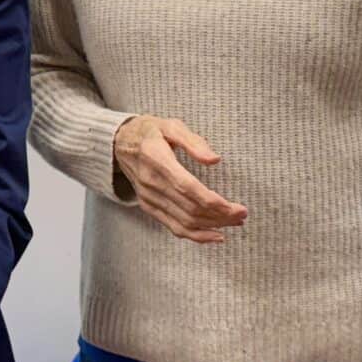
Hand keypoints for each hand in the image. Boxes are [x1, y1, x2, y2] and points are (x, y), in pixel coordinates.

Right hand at [114, 115, 248, 243]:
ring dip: (212, 226)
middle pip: (190, 208)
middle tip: (242, 214)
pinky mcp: (148, 206)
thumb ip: (193, 142)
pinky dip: (196, 236)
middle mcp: (151, 183)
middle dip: (220, 216)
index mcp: (157, 159)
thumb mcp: (170, 125)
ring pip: (184, 221)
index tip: (236, 207)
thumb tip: (215, 160)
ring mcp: (148, 198)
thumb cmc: (149, 131)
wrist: (118, 143)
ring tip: (235, 222)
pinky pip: (173, 227)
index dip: (214, 202)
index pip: (188, 188)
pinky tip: (215, 235)